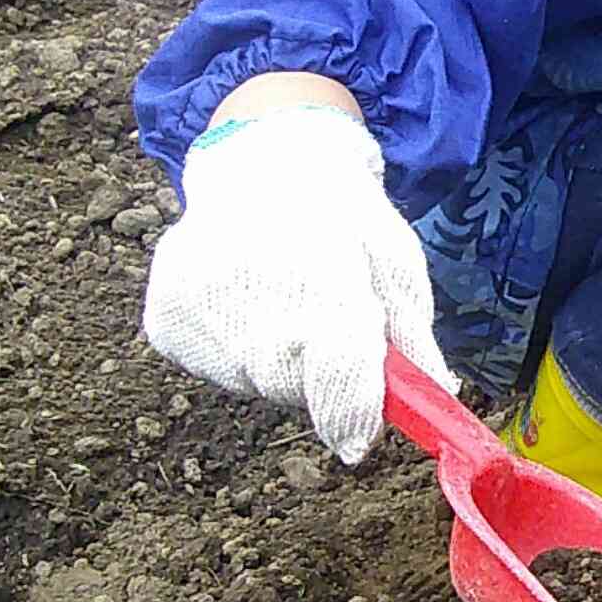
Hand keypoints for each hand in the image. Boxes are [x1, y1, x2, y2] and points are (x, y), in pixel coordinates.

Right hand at [142, 109, 452, 462]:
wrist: (267, 163)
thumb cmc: (345, 218)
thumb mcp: (395, 265)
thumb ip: (411, 338)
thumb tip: (435, 396)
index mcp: (320, 268)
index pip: (335, 365)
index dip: (350, 411)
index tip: (359, 439)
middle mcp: (249, 288)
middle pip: (289, 383)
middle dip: (317, 376)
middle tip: (324, 326)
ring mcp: (197, 305)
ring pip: (250, 379)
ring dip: (276, 362)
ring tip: (282, 302)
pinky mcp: (166, 320)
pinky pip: (212, 367)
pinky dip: (235, 352)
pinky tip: (245, 302)